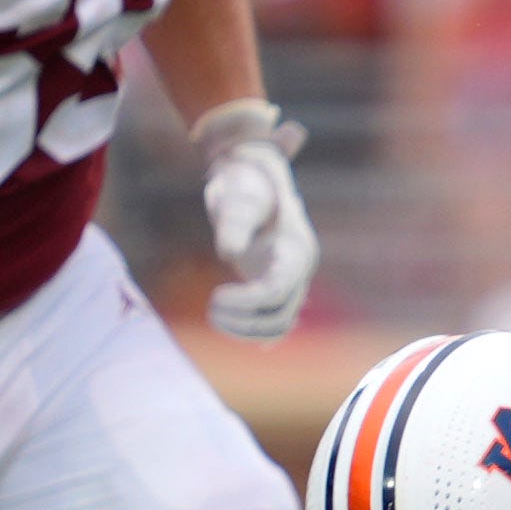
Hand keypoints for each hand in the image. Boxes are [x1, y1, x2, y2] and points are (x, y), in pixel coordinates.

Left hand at [194, 98, 318, 340]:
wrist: (256, 179)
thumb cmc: (245, 184)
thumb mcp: (237, 198)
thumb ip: (234, 222)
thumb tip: (228, 252)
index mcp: (296, 250)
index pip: (278, 291)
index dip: (247, 302)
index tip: (216, 298)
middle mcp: (299, 269)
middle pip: (280, 314)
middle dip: (244, 319)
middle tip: (211, 308)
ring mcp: (291, 279)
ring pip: (278, 323)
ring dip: (247, 329)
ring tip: (214, 315)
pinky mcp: (277, 284)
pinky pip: (274, 319)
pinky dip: (255, 330)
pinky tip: (233, 330)